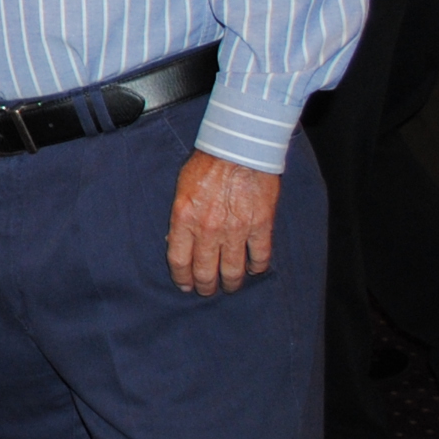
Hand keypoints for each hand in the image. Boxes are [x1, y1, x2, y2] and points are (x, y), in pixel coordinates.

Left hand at [166, 150, 279, 294]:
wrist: (239, 148)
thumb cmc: (207, 164)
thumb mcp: (182, 189)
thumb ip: (181, 217)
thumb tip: (178, 242)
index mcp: (184, 218)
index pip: (179, 261)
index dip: (182, 278)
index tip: (185, 286)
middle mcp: (208, 229)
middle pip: (205, 271)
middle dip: (206, 286)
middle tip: (208, 290)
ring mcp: (236, 230)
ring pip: (233, 270)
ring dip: (231, 282)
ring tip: (230, 285)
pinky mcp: (260, 226)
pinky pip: (260, 257)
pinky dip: (258, 267)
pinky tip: (255, 269)